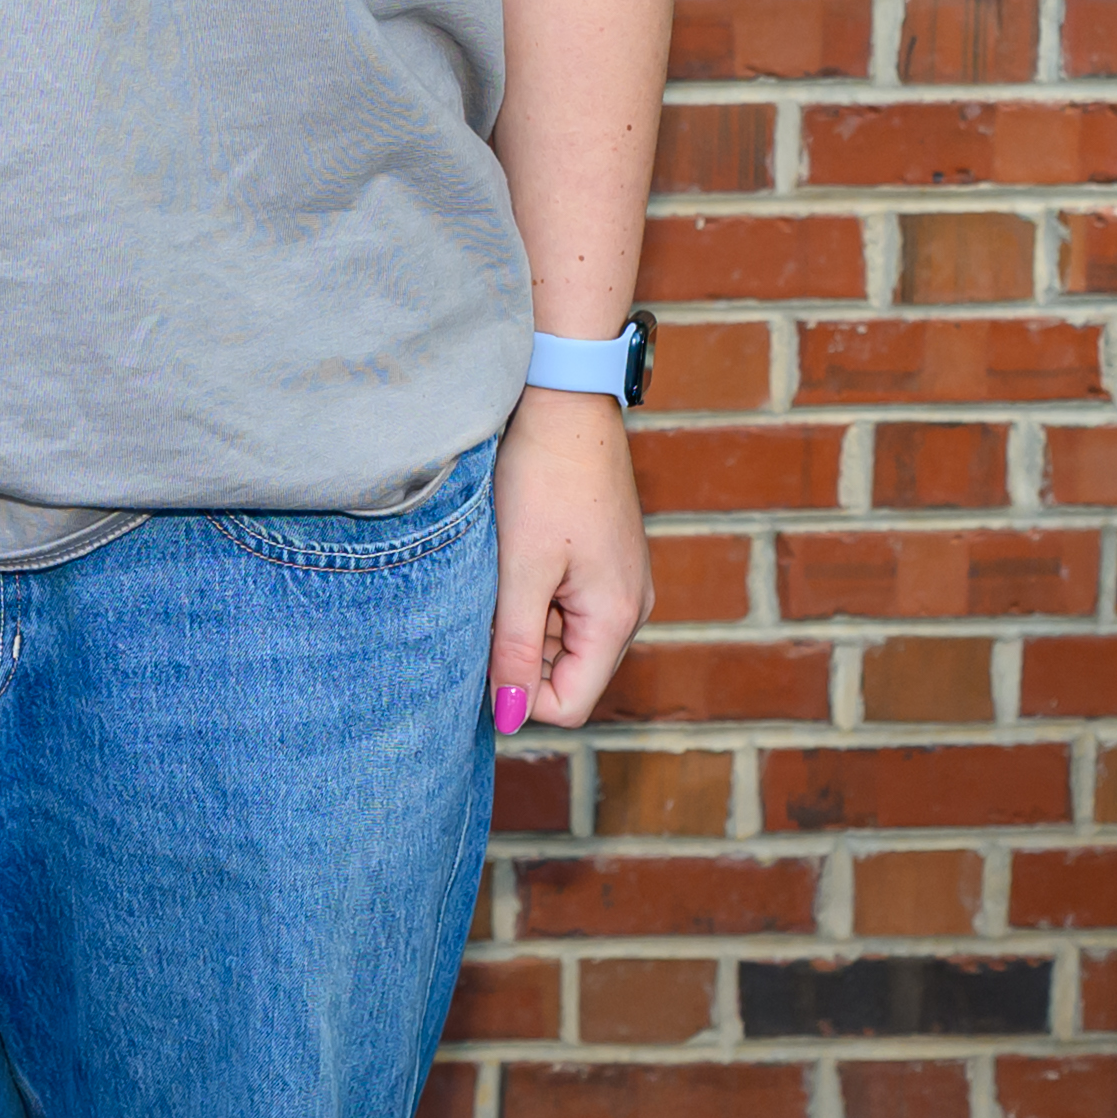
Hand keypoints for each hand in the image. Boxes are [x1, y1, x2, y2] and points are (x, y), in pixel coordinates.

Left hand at [489, 386, 650, 737]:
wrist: (566, 400)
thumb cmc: (544, 477)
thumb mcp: (520, 570)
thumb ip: (513, 648)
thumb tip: (507, 717)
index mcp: (616, 619)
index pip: (567, 706)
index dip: (518, 691)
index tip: (486, 642)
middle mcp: (630, 610)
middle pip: (563, 674)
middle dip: (519, 648)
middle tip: (496, 590)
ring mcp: (621, 585)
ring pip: (558, 639)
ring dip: (522, 615)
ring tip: (510, 561)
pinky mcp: (604, 564)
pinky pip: (563, 605)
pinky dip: (533, 590)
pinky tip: (520, 549)